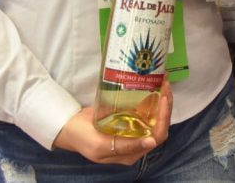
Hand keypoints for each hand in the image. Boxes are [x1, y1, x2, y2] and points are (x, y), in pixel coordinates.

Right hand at [53, 80, 171, 163]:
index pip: (157, 137)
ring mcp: (133, 129)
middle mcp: (137, 142)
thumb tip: (151, 142)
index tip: (164, 99)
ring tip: (164, 81)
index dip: (163, 119)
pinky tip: (154, 84)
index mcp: (132, 153)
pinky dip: (152, 98)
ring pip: (154, 116)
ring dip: (161, 100)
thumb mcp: (100, 146)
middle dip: (166, 106)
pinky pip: (144, 109)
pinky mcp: (129, 118)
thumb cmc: (83, 138)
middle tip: (166, 85)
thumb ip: (126, 146)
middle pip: (159, 125)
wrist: (68, 127)